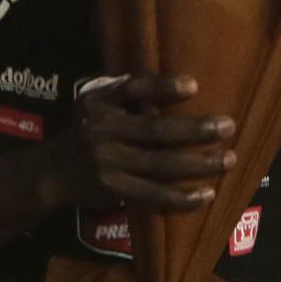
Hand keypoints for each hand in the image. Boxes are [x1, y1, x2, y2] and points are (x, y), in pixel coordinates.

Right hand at [42, 74, 231, 213]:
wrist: (52, 173)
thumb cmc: (86, 131)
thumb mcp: (95, 104)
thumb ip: (127, 93)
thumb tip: (181, 84)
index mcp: (100, 105)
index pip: (132, 90)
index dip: (162, 88)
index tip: (194, 85)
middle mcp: (102, 133)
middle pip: (155, 131)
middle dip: (194, 130)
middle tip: (228, 126)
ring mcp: (109, 165)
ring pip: (160, 166)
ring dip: (198, 164)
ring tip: (228, 159)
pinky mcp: (115, 192)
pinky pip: (154, 196)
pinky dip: (182, 198)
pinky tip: (207, 194)